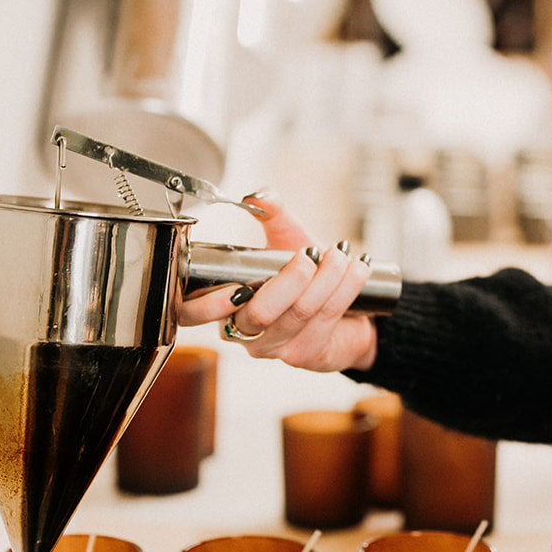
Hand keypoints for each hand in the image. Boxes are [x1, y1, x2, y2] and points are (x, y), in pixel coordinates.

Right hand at [178, 191, 378, 373]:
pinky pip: (325, 318)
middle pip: (259, 314)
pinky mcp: (306, 355)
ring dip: (326, 277)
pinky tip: (357, 268)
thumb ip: (271, 216)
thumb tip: (259, 196)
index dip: (209, 305)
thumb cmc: (309, 279)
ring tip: (341, 253)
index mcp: (224, 305)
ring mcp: (274, 348)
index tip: (238, 286)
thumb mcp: (286, 242)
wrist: (348, 312)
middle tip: (311, 253)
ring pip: (298, 313)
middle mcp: (244, 332)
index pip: (194, 315)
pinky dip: (345, 287)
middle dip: (290, 280)